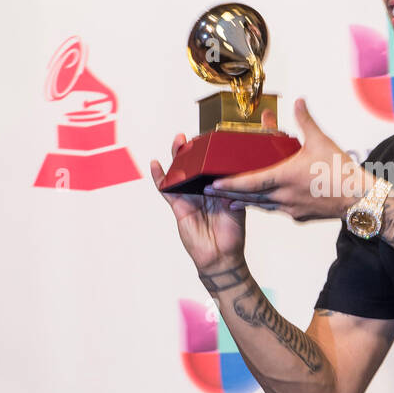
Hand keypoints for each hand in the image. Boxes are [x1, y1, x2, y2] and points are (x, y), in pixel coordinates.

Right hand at [150, 116, 275, 269]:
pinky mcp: (178, 206)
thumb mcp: (237, 206)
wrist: (222, 257)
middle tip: (193, 135)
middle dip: (192, 149)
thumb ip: (234, 189)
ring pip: (180, 172)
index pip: (212, 165)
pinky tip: (156, 165)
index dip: (210, 151)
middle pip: (194, 165)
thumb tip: (236, 172)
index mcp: (218, 188)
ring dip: (177, 156)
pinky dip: (160, 177)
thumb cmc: (232, 234)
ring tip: (178, 141)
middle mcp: (202, 190)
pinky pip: (167, 189)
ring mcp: (189, 197)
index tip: (213, 135)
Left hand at [205, 99, 374, 221]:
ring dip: (246, 202)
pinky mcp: (300, 216)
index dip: (229, 184)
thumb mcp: (321, 141)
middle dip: (230, 194)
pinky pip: (278, 211)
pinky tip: (266, 202)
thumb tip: (299, 102)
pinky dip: (268, 205)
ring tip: (231, 200)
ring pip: (262, 206)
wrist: (360, 199)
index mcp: (285, 177)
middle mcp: (284, 196)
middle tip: (212, 191)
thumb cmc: (341, 172)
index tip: (213, 184)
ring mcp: (292, 209)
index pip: (249, 182)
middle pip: (250, 198)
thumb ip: (305, 120)